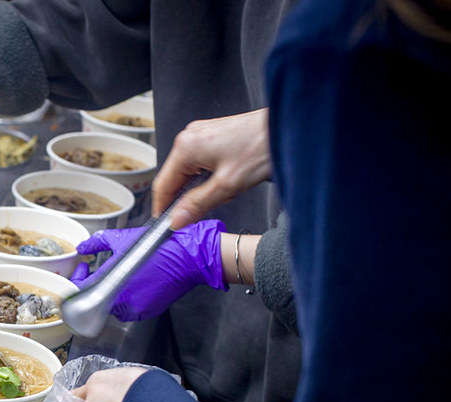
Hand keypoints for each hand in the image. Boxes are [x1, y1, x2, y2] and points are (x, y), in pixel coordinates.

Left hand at [70, 219, 227, 321]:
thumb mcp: (122, 239)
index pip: (80, 288)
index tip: (83, 267)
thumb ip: (98, 243)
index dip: (77, 277)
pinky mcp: (146, 313)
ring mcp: (134, 310)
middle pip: (95, 298)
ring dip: (111, 291)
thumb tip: (84, 246)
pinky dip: (128, 297)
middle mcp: (119, 303)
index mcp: (109, 284)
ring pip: (112, 305)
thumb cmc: (158, 247)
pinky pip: (129, 308)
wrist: (188, 257)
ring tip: (120, 274)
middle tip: (99, 269)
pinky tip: (134, 282)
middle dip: (95, 284)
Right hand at [152, 109, 271, 229]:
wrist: (288, 126)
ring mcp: (201, 134)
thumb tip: (176, 219)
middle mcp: (190, 137)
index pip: (163, 185)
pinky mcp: (213, 135)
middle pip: (175, 178)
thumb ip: (197, 204)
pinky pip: (202, 162)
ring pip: (190, 172)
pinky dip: (211, 176)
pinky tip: (230, 178)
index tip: (166, 226)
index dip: (163, 208)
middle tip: (206, 210)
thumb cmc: (262, 147)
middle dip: (188, 197)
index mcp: (186, 147)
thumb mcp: (228, 185)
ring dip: (202, 187)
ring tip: (228, 189)